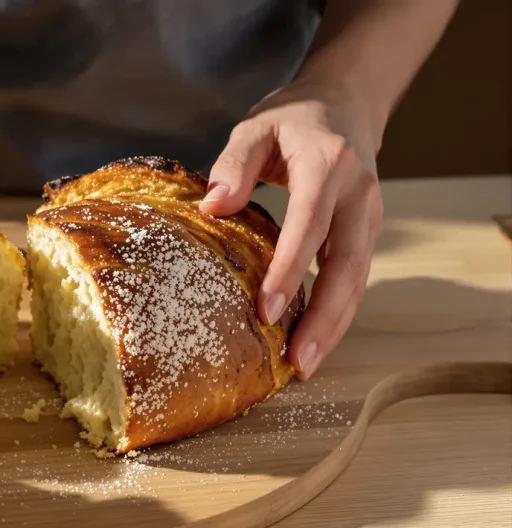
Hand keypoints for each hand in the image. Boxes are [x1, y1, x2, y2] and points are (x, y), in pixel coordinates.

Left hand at [199, 81, 383, 379]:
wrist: (344, 104)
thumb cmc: (292, 120)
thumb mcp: (256, 127)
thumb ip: (234, 164)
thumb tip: (213, 207)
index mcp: (328, 166)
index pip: (310, 224)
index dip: (291, 269)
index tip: (267, 310)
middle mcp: (358, 195)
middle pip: (347, 266)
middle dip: (324, 318)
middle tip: (298, 362)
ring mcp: (369, 218)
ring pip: (358, 281)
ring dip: (334, 327)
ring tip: (305, 368)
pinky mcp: (366, 234)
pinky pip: (354, 280)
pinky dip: (337, 314)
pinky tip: (313, 343)